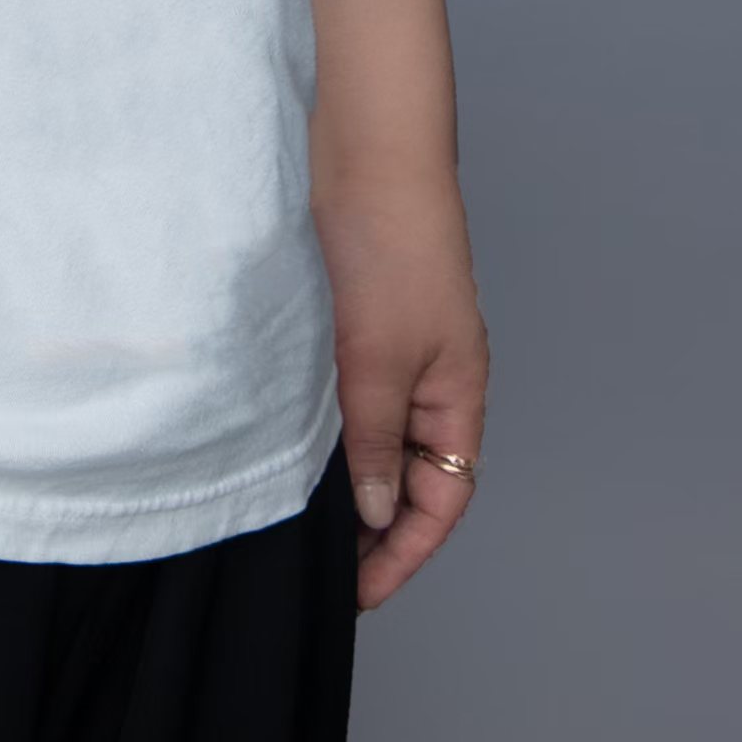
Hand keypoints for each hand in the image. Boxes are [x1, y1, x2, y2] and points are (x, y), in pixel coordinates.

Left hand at [312, 171, 488, 611]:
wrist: (362, 148)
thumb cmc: (391, 244)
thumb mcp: (381, 358)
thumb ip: (375, 441)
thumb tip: (375, 516)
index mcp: (456, 393)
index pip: (443, 501)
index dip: (404, 552)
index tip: (357, 593)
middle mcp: (430, 379)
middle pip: (411, 477)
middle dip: (371, 528)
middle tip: (316, 567)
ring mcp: (392, 349)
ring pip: (372, 438)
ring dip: (342, 479)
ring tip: (294, 520)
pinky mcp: (353, 322)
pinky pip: (344, 397)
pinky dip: (321, 429)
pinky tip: (285, 445)